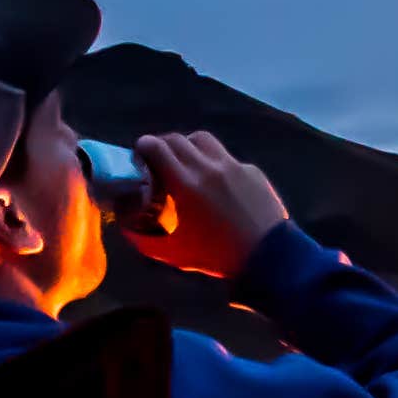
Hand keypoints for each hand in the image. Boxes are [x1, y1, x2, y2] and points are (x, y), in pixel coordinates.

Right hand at [123, 131, 290, 279]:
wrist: (270, 258)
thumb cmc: (218, 258)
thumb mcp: (174, 253)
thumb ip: (145, 240)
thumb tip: (127, 228)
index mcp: (186, 184)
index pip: (155, 147)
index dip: (143, 147)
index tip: (140, 156)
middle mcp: (208, 168)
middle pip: (176, 139)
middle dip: (162, 145)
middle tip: (160, 160)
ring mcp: (234, 166)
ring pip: (203, 140)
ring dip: (189, 146)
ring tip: (187, 163)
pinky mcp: (253, 171)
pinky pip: (227, 158)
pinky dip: (216, 164)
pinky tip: (219, 185)